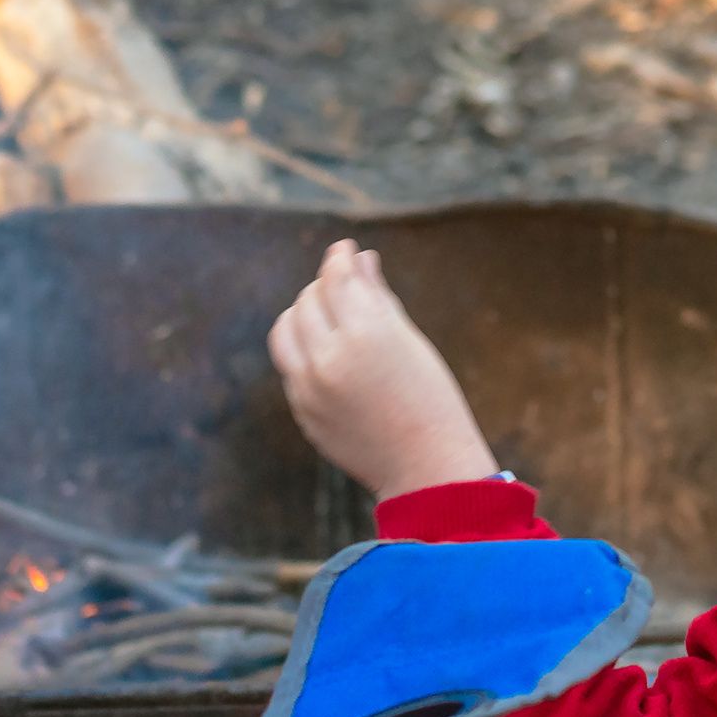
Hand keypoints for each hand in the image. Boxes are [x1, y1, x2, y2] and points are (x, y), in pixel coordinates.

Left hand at [269, 241, 497, 497]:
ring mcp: (309, 387)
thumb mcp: (410, 340)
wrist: (424, 466)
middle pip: (308, 299)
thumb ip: (377, 296)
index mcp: (366, 334)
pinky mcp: (301, 409)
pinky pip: (290, 364)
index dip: (340, 258)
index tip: (346, 250)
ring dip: (303, 314)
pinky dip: (304, 349)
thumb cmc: (430, 398)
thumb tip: (360, 258)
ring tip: (328, 316)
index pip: (336, 278)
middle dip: (324, 286)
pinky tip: (329, 353)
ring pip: (286, 329)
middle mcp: (329, 357)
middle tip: (344, 285)